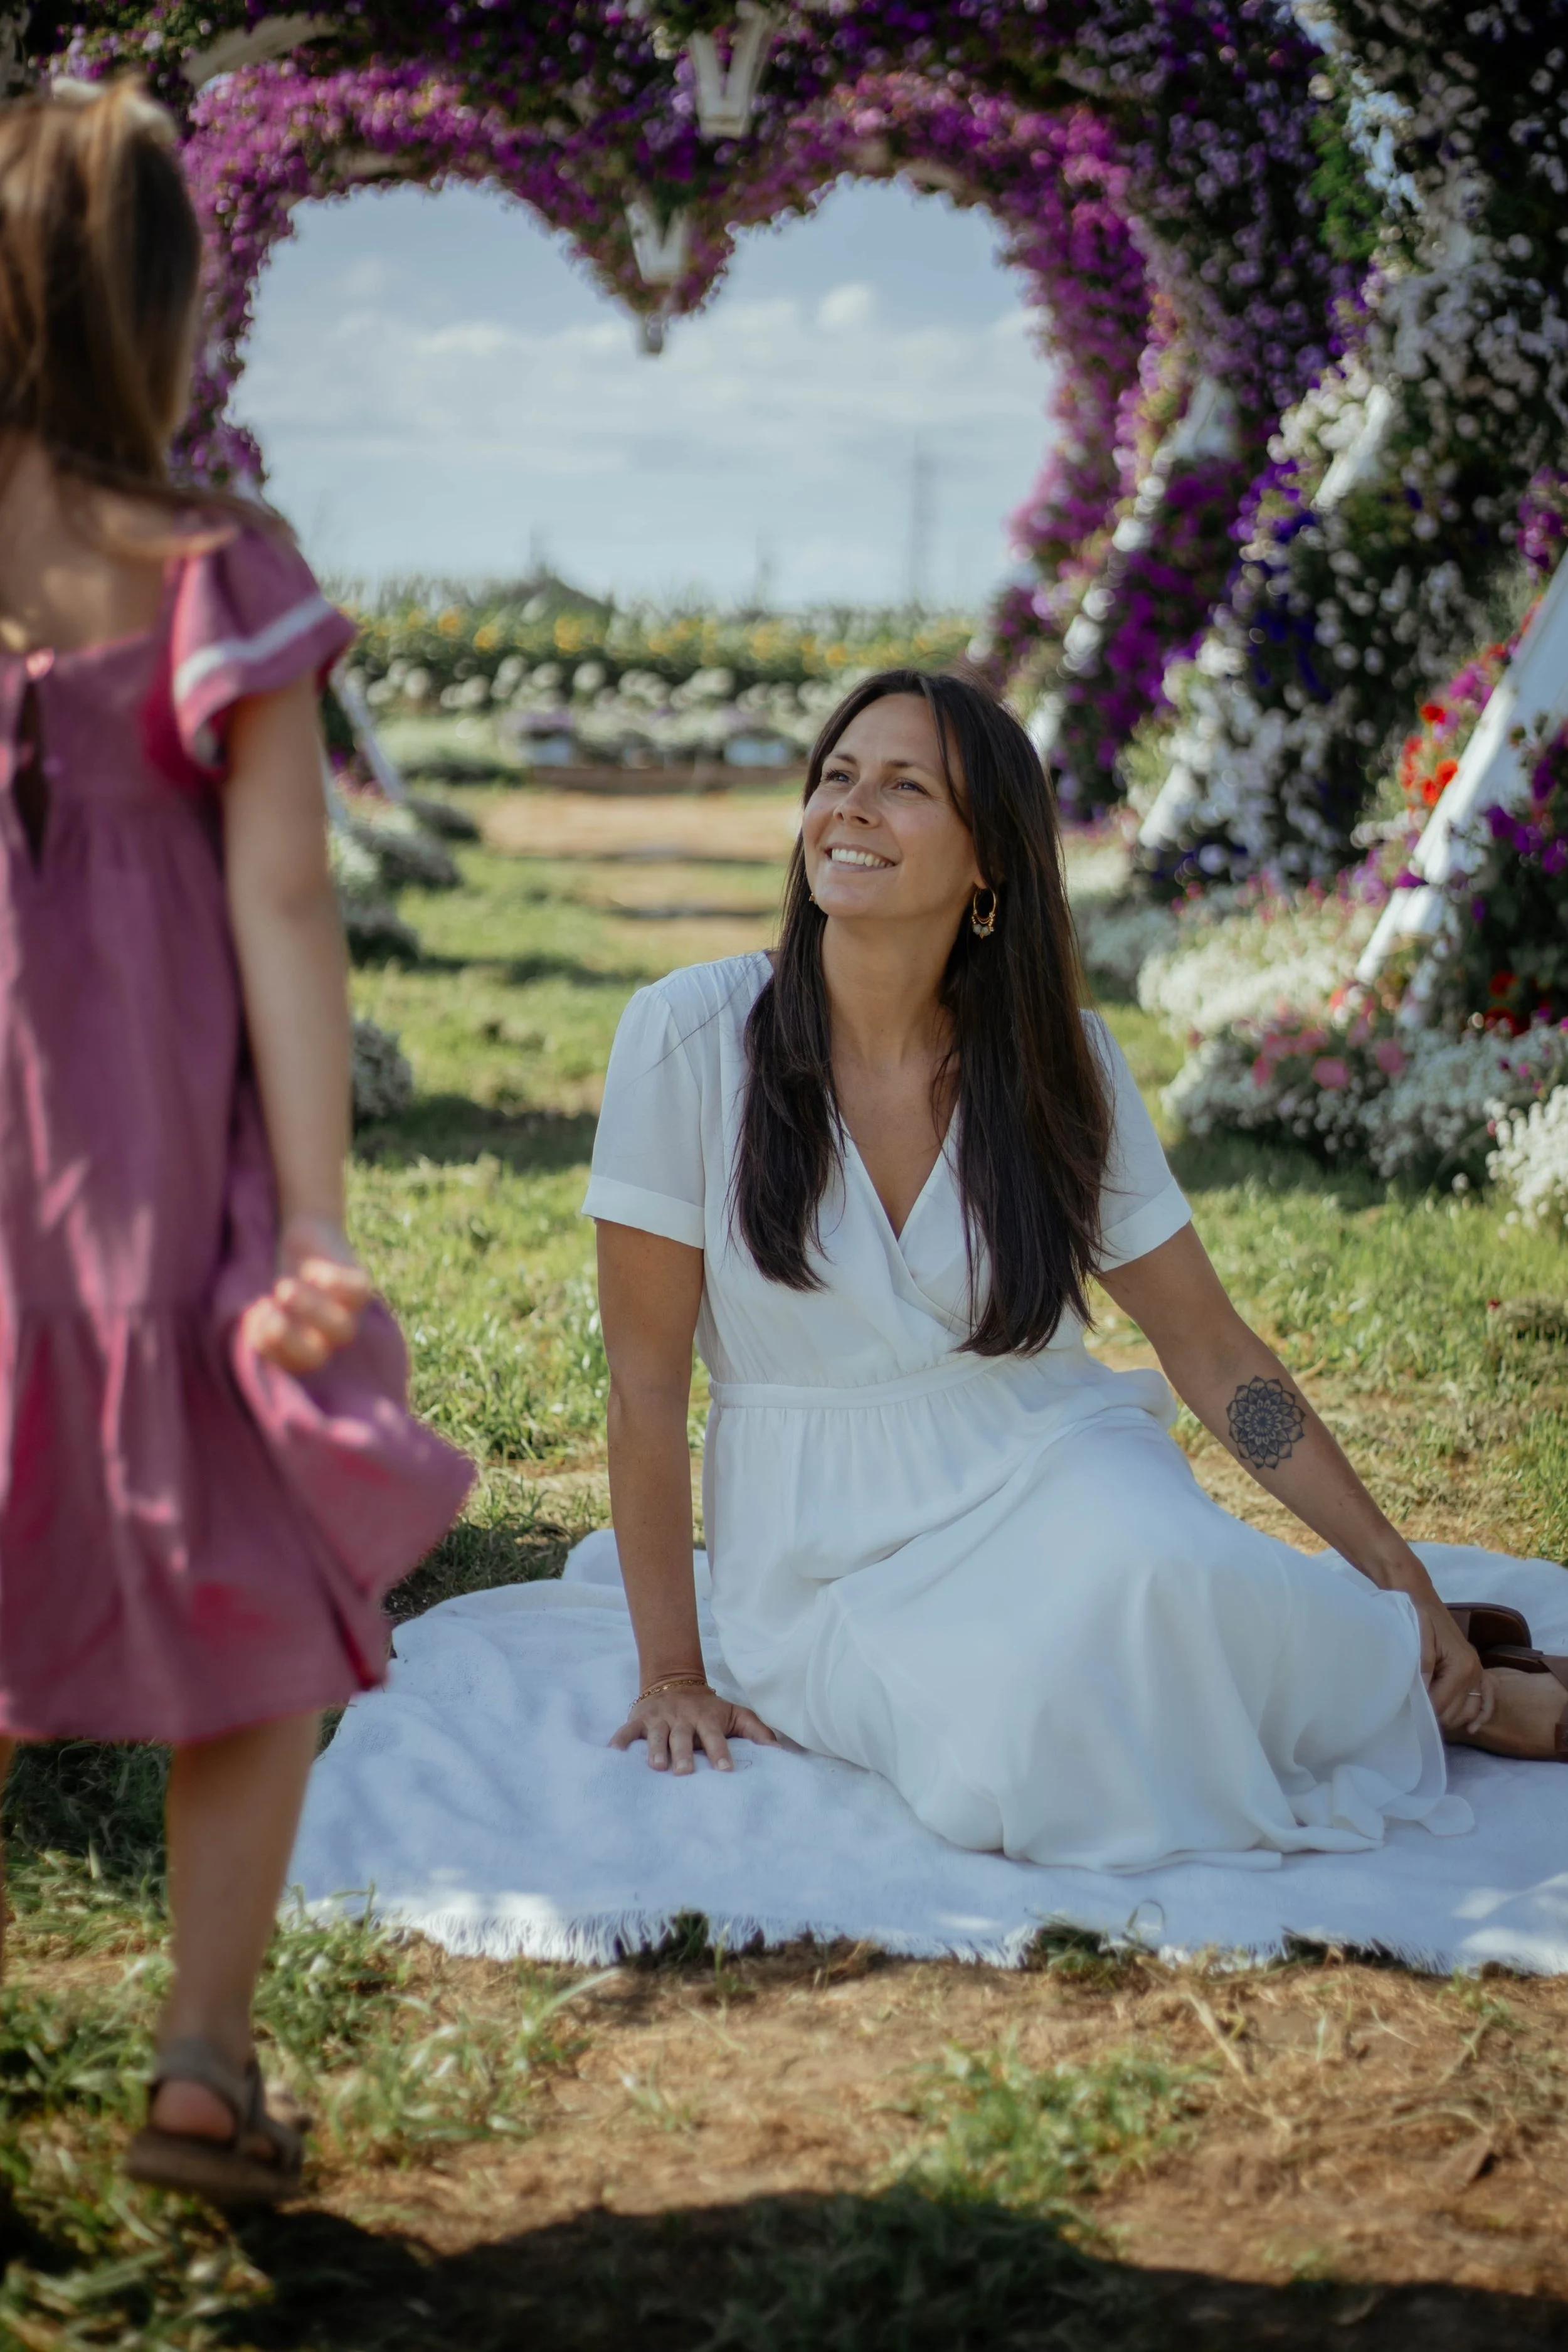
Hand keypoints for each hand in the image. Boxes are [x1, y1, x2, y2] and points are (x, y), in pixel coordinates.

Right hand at [240, 1213, 372, 1373]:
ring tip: (284, 1289)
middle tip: (267, 1308)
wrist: (303, 1239)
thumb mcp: (263, 1300)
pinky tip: (311, 1271)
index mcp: (300, 1349)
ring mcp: (348, 1314)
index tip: (253, 1315)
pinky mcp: (360, 1286)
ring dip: (311, 1312)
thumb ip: (257, 1321)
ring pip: (342, 1328)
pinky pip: (359, 1293)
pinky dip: (336, 1283)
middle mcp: (326, 1338)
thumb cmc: (277, 1278)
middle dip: (290, 1339)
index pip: (288, 1366)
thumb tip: (251, 1324)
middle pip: (317, 1357)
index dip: (270, 1348)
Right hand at [611, 1682, 778, 1774]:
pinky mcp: (639, 1719)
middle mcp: (683, 1718)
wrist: (675, 1681)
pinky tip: (614, 1753)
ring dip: (656, 1749)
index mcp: (706, 1718)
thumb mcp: (735, 1714)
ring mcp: (660, 1718)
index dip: (720, 1752)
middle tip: (685, 1772)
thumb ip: (756, 1730)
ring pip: (658, 1734)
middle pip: (683, 1737)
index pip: (715, 1737)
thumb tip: (779, 1752)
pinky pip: (628, 1730)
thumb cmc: (709, 1708)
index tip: (725, 1770)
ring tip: (657, 1767)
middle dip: (684, 1754)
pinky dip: (621, 1740)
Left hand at [1415, 1596, 1491, 1736]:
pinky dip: (1481, 1714)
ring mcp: (1477, 1673)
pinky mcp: (1476, 1672)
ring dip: (1448, 1716)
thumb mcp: (1415, 1639)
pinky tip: (1473, 1728)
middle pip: (1453, 1712)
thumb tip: (1423, 1695)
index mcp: (1462, 1666)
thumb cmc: (1416, 1617)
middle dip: (1432, 1715)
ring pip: (1464, 1712)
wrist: (1420, 1599)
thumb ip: (1421, 1666)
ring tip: (1426, 1714)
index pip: (1441, 1705)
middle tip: (1411, 1709)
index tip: (1405, 1709)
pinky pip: (1486, 1699)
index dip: (1422, 1711)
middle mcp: (1475, 1672)